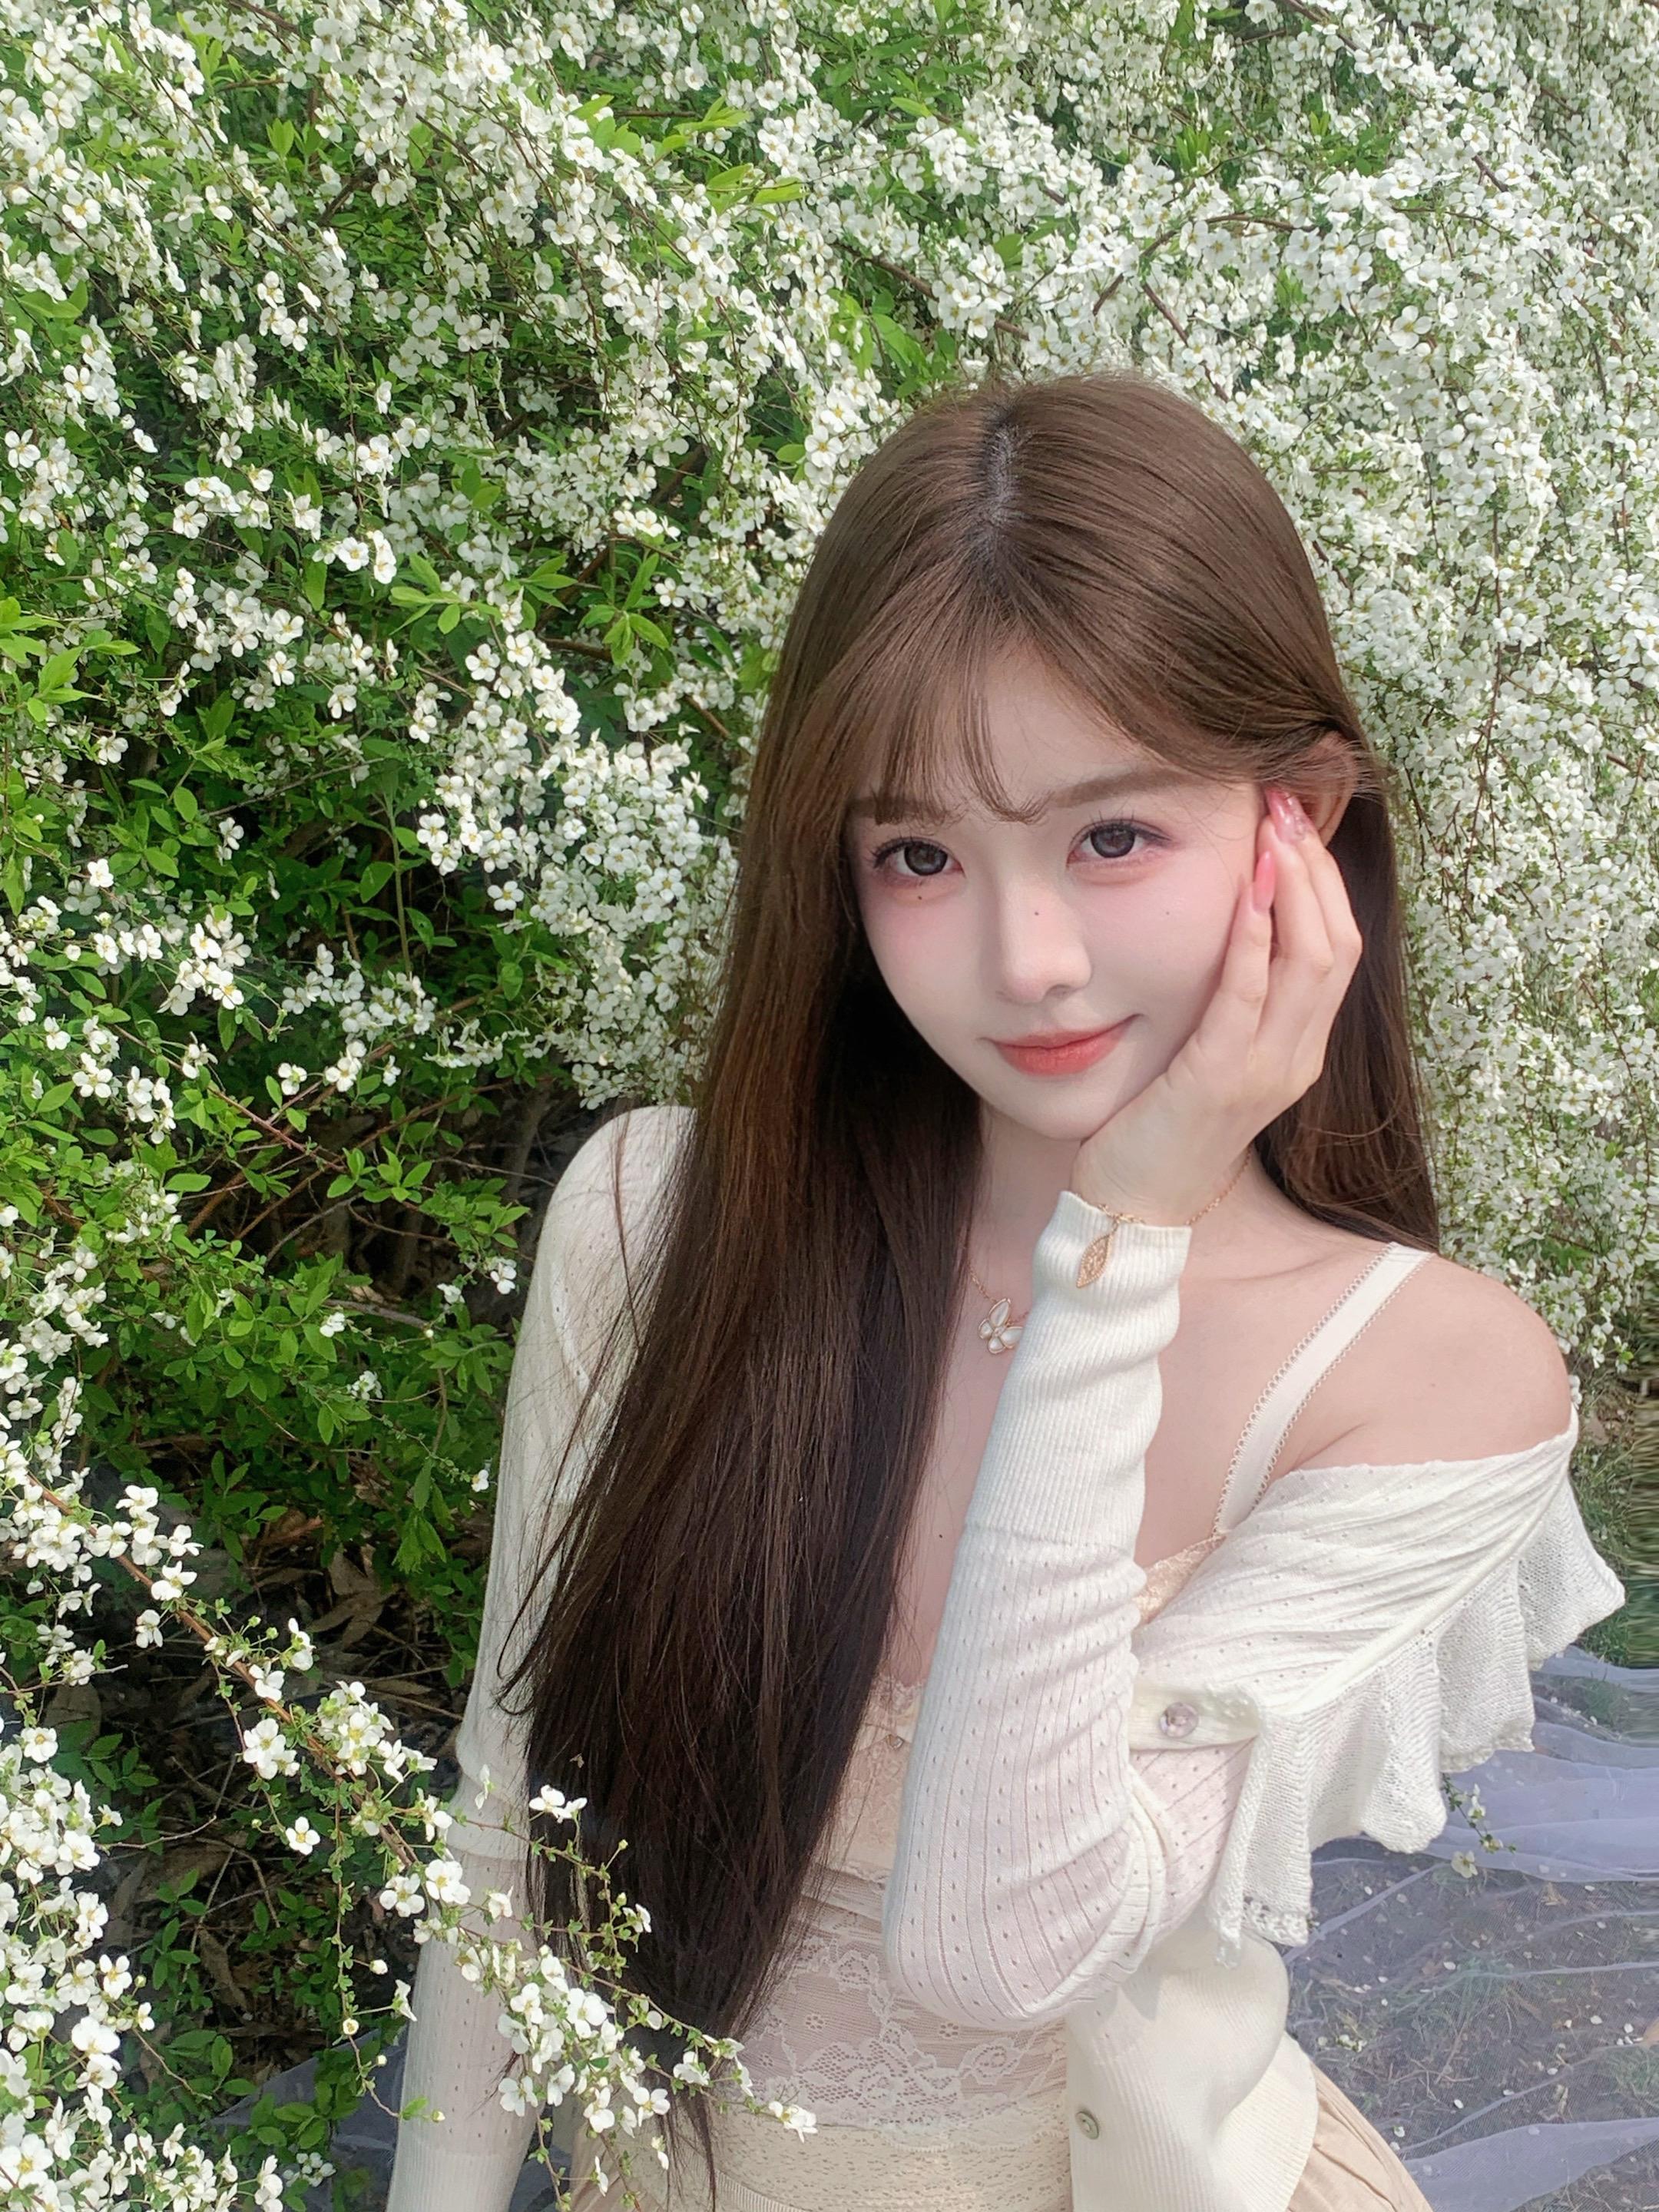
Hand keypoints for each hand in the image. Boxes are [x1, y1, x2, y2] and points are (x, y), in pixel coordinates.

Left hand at [1069, 787, 1362, 1225]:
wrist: (1134, 1204)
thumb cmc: (1160, 1122)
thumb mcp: (1207, 1050)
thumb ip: (1229, 996)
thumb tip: (1230, 920)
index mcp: (1299, 1047)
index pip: (1338, 947)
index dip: (1324, 878)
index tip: (1296, 819)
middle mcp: (1298, 1056)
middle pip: (1339, 944)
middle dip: (1317, 866)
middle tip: (1287, 804)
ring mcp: (1267, 1071)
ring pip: (1314, 963)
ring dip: (1295, 887)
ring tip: (1275, 829)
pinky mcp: (1220, 1080)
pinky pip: (1250, 998)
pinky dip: (1255, 940)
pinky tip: (1247, 892)